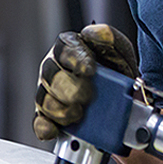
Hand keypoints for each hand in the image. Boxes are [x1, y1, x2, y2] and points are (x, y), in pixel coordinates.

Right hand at [33, 23, 138, 140]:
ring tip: (78, 114)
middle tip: (87, 96)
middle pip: (52, 75)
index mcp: (69, 48)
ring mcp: (48, 92)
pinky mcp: (48, 115)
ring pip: (44, 99)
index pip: (65, 48)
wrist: (123, 100)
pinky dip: (45, 127)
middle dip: (70, 88)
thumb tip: (94, 33)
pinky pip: (39, 121)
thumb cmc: (116, 71)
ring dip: (61, 109)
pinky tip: (54, 129)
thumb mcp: (119, 51)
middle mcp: (54, 68)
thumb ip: (109, 38)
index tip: (89, 70)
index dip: (76, 59)